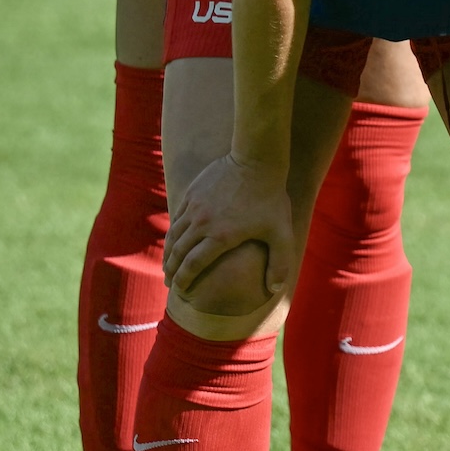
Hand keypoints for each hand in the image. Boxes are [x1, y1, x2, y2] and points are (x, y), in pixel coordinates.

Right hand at [165, 154, 294, 309]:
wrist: (257, 160)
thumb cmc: (271, 198)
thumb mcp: (281, 232)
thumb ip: (280, 263)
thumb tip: (274, 289)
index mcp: (221, 237)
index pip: (192, 265)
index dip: (183, 280)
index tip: (179, 290)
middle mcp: (202, 223)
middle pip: (178, 253)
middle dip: (172, 271)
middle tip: (170, 283)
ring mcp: (194, 207)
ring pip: (174, 235)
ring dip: (169, 253)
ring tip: (168, 265)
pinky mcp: (192, 193)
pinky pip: (177, 217)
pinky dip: (173, 232)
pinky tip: (175, 239)